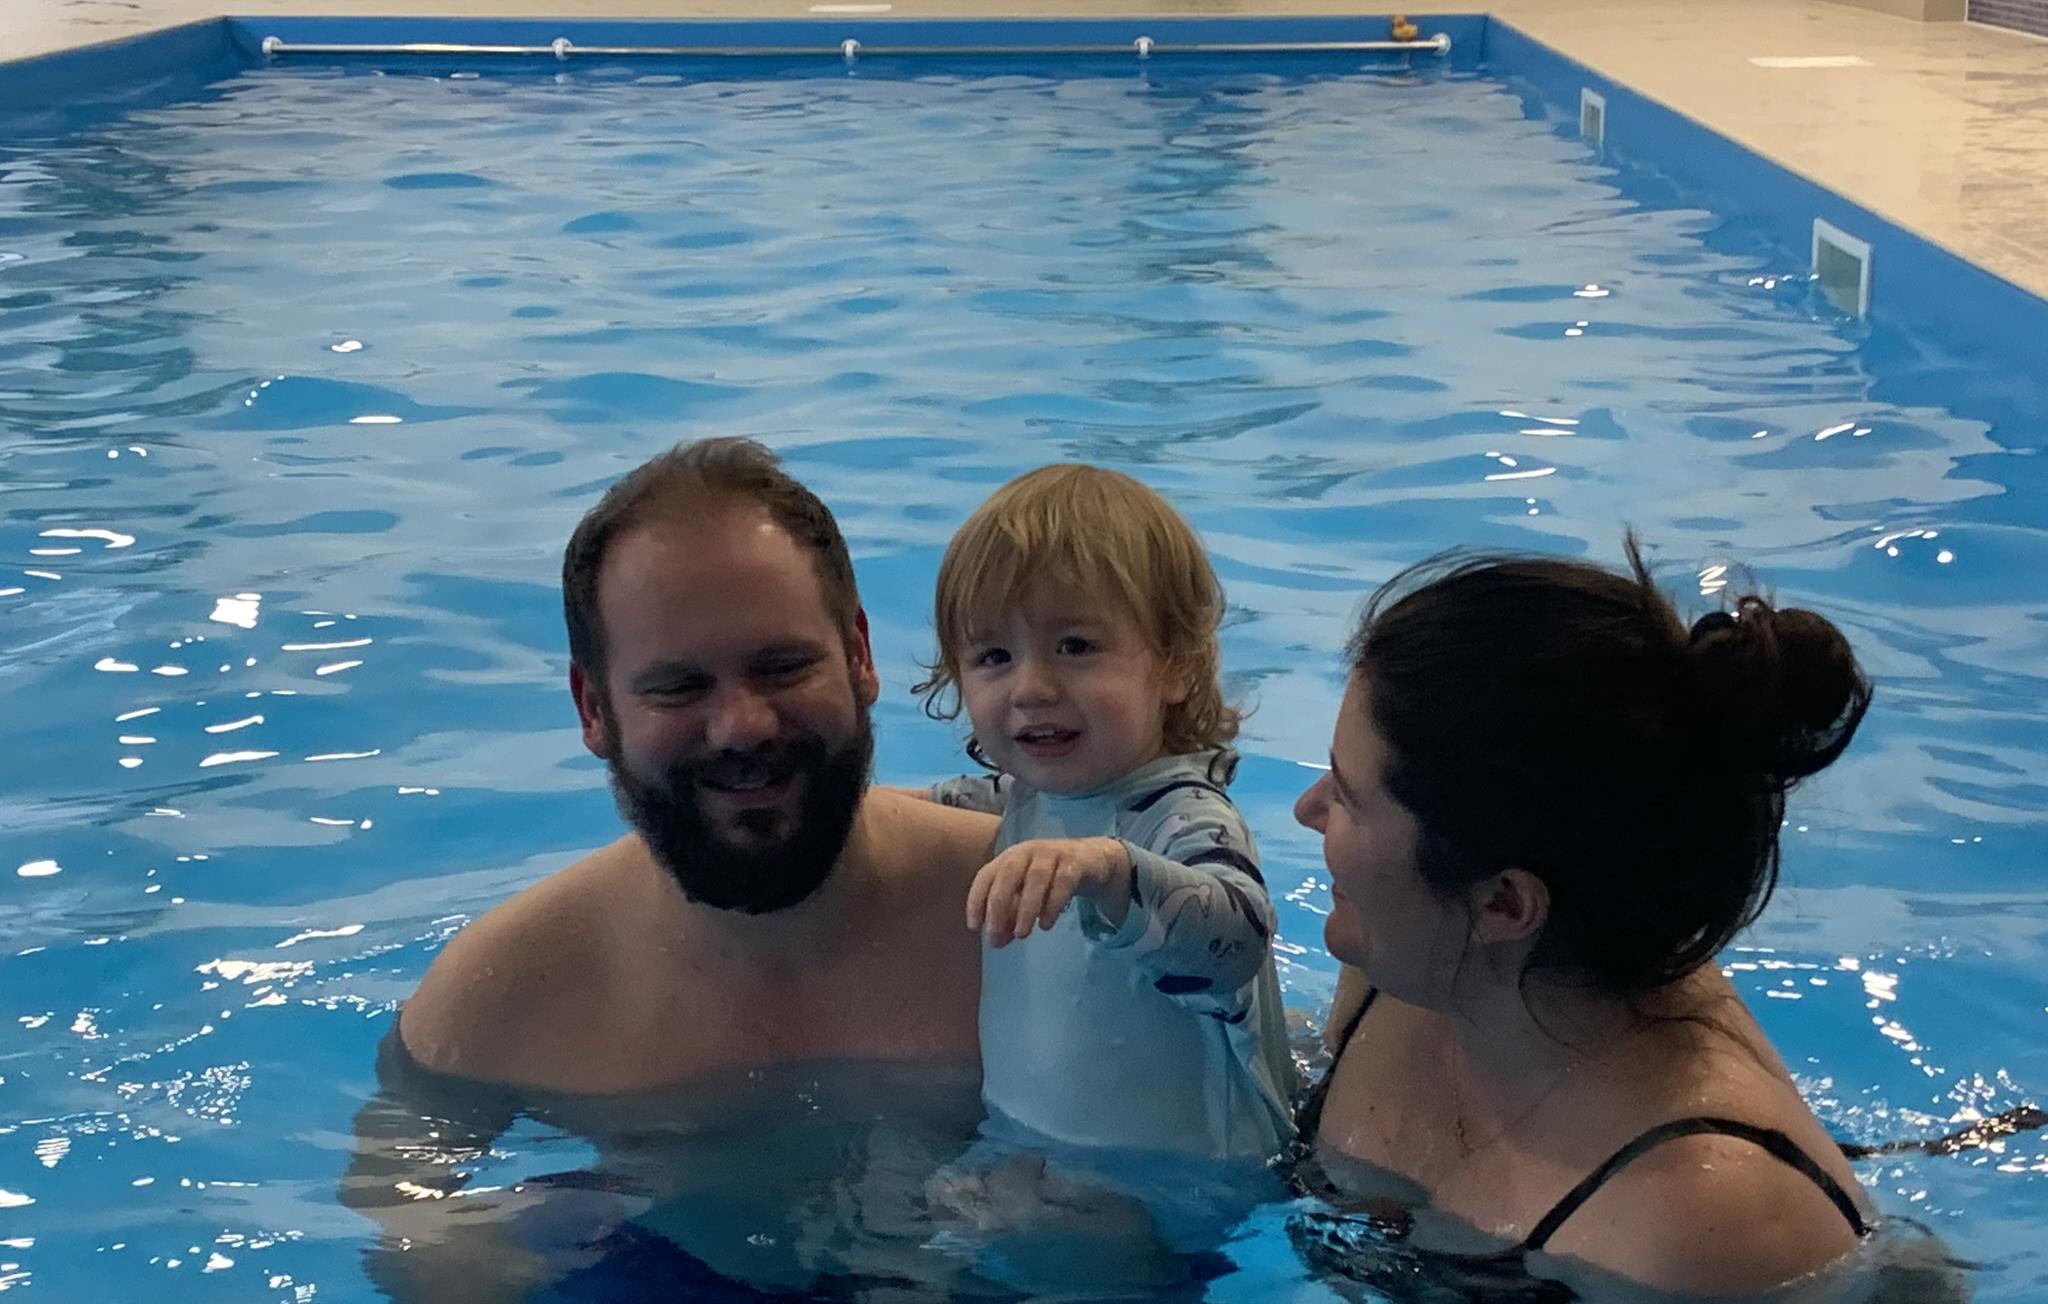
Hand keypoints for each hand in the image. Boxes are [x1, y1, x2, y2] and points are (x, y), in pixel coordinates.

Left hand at [965, 837, 1131, 946]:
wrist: (1091, 859)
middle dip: (999, 905)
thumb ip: (1010, 917)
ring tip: (1021, 935)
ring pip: (1035, 878)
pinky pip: (1062, 883)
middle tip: (996, 935)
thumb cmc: (1049, 880)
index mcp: (1009, 858)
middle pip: (1007, 874)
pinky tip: (1045, 925)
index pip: (985, 876)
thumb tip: (996, 941)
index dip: (976, 900)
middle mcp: (1027, 852)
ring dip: (1026, 908)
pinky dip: (1052, 905)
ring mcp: (1052, 854)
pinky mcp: (1074, 862)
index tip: (974, 927)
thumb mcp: (1026, 896)